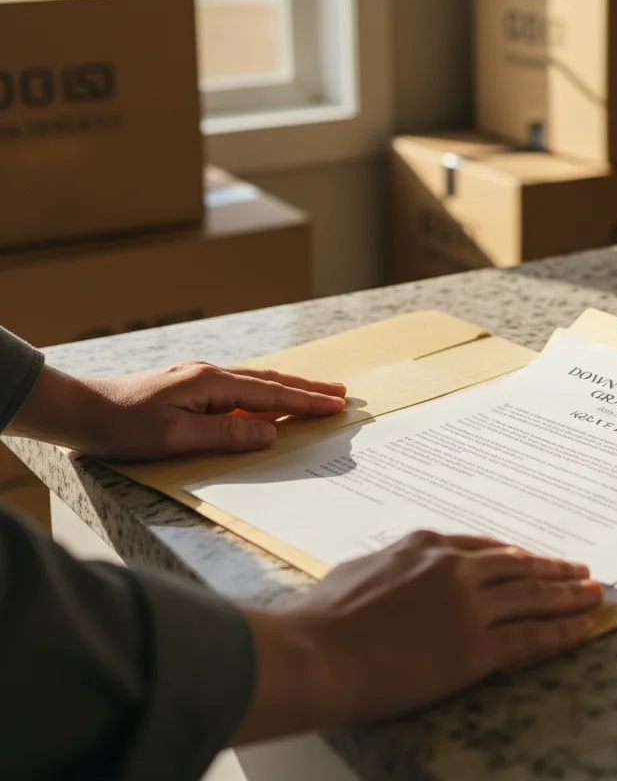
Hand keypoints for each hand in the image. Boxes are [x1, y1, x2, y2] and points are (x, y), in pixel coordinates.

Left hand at [7, 362, 346, 461]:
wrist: (78, 410)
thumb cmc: (122, 426)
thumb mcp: (176, 437)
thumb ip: (226, 435)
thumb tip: (271, 433)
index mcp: (212, 384)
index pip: (271, 394)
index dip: (306, 402)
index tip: (337, 405)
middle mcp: (209, 375)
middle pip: (270, 381)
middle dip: (307, 388)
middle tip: (341, 393)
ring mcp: (198, 379)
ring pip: (255, 383)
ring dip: (287, 388)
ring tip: (314, 393)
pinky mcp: (188, 388)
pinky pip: (238, 389)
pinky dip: (263, 393)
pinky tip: (265, 400)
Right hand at [236, 531, 603, 740]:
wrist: (316, 653)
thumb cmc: (322, 618)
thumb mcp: (358, 572)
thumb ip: (391, 568)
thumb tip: (395, 573)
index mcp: (426, 546)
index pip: (485, 548)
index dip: (516, 557)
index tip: (534, 560)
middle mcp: (454, 568)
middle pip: (518, 568)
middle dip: (554, 571)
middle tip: (582, 572)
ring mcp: (468, 605)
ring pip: (533, 596)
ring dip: (568, 595)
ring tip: (594, 593)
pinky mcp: (475, 646)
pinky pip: (531, 636)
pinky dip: (562, 631)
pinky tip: (583, 628)